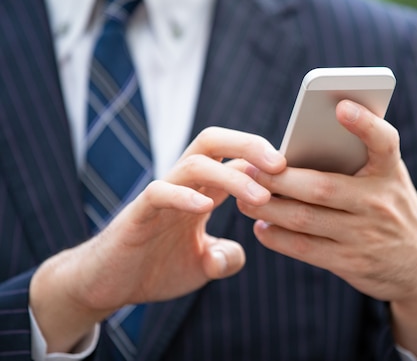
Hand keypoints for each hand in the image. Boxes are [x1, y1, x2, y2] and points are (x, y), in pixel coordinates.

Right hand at [30, 127, 285, 352]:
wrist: (109, 285)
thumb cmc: (155, 267)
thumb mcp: (202, 266)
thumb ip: (225, 257)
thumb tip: (237, 254)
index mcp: (203, 191)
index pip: (236, 159)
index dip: (266, 162)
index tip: (297, 173)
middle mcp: (183, 184)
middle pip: (215, 142)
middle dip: (250, 145)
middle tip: (283, 164)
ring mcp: (160, 194)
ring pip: (194, 163)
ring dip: (231, 177)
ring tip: (259, 198)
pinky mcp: (138, 212)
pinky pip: (159, 192)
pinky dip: (183, 197)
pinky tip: (204, 208)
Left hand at [237, 100, 416, 358]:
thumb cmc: (391, 210)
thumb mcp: (388, 182)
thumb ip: (356, 164)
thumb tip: (294, 152)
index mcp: (390, 174)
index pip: (385, 142)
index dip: (365, 124)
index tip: (341, 106)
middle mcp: (380, 203)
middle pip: (321, 187)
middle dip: (278, 178)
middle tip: (246, 167)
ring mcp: (366, 236)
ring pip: (305, 219)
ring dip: (268, 207)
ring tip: (243, 197)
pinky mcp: (352, 263)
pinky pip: (305, 248)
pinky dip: (278, 237)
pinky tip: (262, 227)